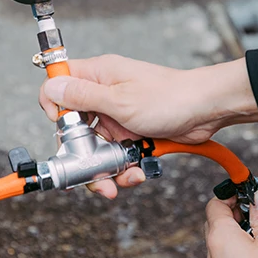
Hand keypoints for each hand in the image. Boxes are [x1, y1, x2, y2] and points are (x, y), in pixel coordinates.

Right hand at [39, 55, 257, 197]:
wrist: (207, 110)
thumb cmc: (169, 96)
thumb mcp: (119, 100)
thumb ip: (82, 97)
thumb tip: (51, 87)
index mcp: (98, 75)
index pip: (60, 84)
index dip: (54, 106)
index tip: (61, 126)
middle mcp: (105, 94)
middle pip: (74, 125)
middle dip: (79, 153)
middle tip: (86, 170)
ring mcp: (118, 115)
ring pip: (95, 147)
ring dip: (103, 168)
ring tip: (117, 181)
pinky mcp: (132, 133)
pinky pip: (116, 155)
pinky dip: (122, 168)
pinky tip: (135, 174)